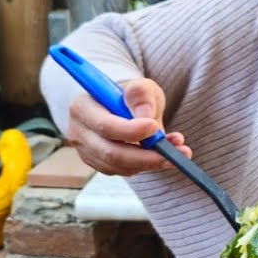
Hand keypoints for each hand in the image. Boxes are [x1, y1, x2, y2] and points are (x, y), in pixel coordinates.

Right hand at [66, 77, 192, 175]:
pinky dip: (146, 165)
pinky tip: (163, 155)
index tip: (154, 127)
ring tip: (178, 151)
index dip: (130, 131)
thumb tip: (146, 116)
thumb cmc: (130, 95)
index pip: (104, 125)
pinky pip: (123, 171)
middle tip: (176, 153)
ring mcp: (87, 152)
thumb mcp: (140, 86)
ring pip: (119, 166)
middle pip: (110, 153)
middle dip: (145, 156)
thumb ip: (142, 95)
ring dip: (151, 162)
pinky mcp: (99, 164)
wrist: (123, 106)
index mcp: (82, 107)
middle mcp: (79, 132)